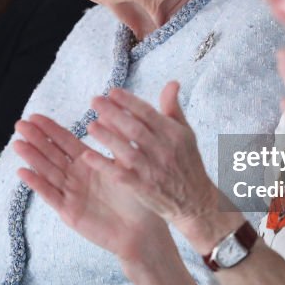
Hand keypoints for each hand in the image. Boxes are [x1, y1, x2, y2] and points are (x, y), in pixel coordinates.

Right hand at [15, 114, 167, 262]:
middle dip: (36, 139)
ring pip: (47, 171)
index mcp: (88, 162)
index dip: (50, 129)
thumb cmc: (137, 198)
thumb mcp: (127, 165)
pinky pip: (51, 195)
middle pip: (52, 154)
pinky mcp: (69, 211)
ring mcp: (70, 193)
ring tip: (17, 143)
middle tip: (20, 124)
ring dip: (32, 157)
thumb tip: (110, 113)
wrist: (141, 231)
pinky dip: (37, 183)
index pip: (65, 141)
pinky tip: (23, 171)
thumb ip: (116, 141)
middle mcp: (76, 176)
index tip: (35, 116)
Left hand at [79, 83, 220, 231]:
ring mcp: (153, 170)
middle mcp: (163, 150)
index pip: (148, 113)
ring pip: (127, 151)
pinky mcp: (143, 188)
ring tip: (90, 125)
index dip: (129, 101)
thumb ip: (173, 108)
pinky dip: (104, 165)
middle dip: (114, 113)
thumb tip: (172, 83)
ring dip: (107, 138)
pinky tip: (88, 156)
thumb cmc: (188, 162)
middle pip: (135, 129)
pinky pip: (121, 175)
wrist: (196, 201)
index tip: (111, 91)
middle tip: (95, 101)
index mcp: (173, 134)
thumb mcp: (186, 134)